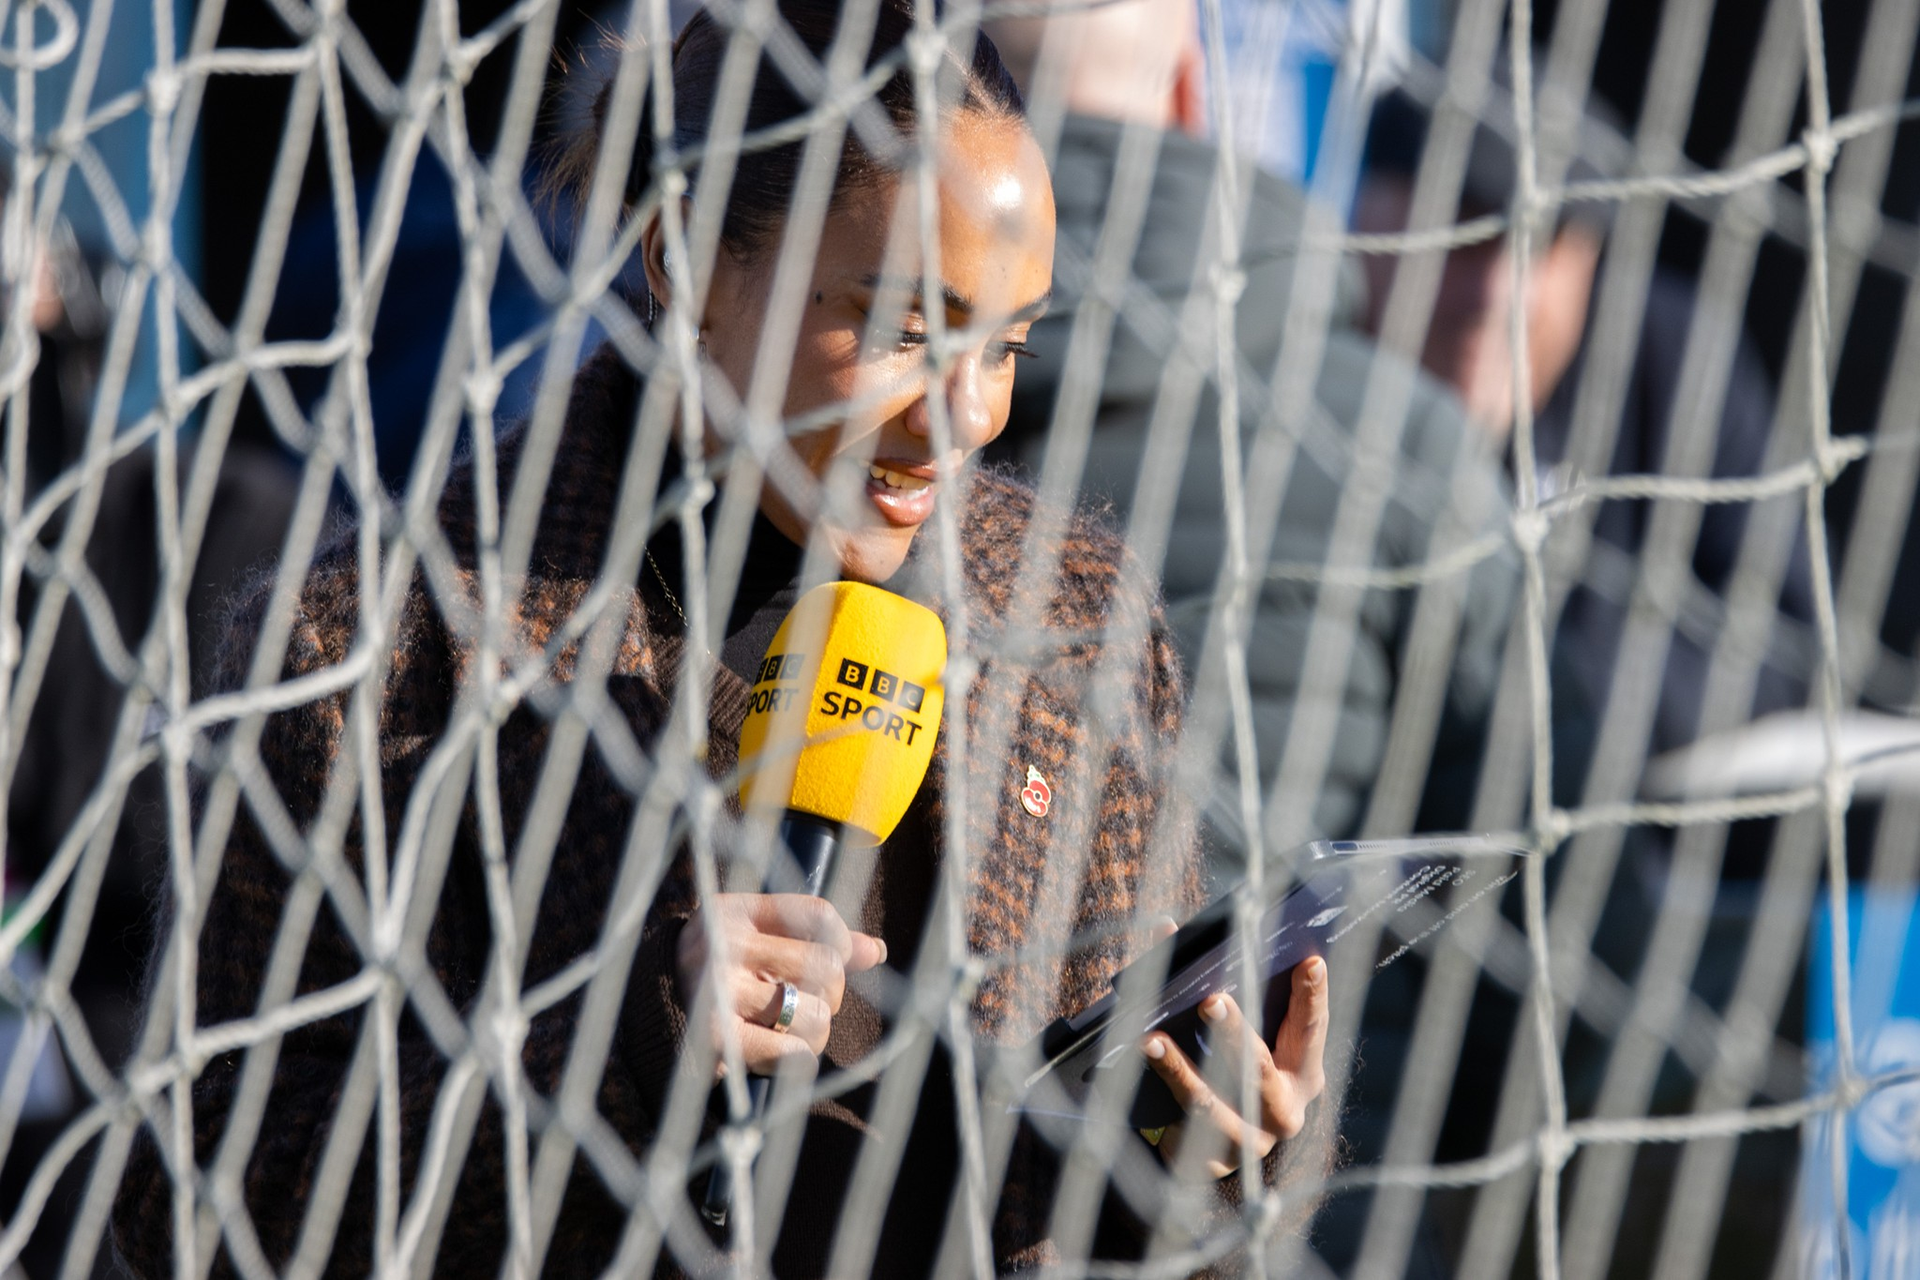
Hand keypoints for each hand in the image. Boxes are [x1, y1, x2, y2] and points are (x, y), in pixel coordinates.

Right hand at [675, 893, 886, 1076]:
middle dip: (828, 993)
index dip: (841, 942)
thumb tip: (876, 951)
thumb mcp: (756, 940)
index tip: (831, 959)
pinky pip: (794, 1053)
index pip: (818, 914)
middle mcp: (723, 944)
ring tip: (790, 1029)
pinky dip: (797, 1057)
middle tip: (804, 1002)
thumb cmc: (718, 973)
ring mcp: (718, 991)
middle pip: (826, 966)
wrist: (645, 1018)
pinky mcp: (717, 1040)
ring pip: (816, 1015)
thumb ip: (815, 939)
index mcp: (734, 911)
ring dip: (815, 1030)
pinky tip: (778, 1052)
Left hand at [1142, 956, 1328, 1178]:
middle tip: (1211, 999)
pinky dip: (1159, 1091)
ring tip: (1152, 1037)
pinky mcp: (1213, 1162)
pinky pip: (1181, 1127)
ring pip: (1213, 1104)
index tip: (1309, 960)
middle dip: (1235, 1034)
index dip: (1312, 997)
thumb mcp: (1238, 1034)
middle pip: (1260, 1071)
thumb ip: (1216, 983)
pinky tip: (1141, 1062)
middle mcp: (1285, 1110)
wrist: (1211, 1147)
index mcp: (1302, 1072)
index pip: (1311, 1030)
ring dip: (1181, 1069)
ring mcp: (1250, 1141)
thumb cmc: (1228, 1070)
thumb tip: (1167, 929)